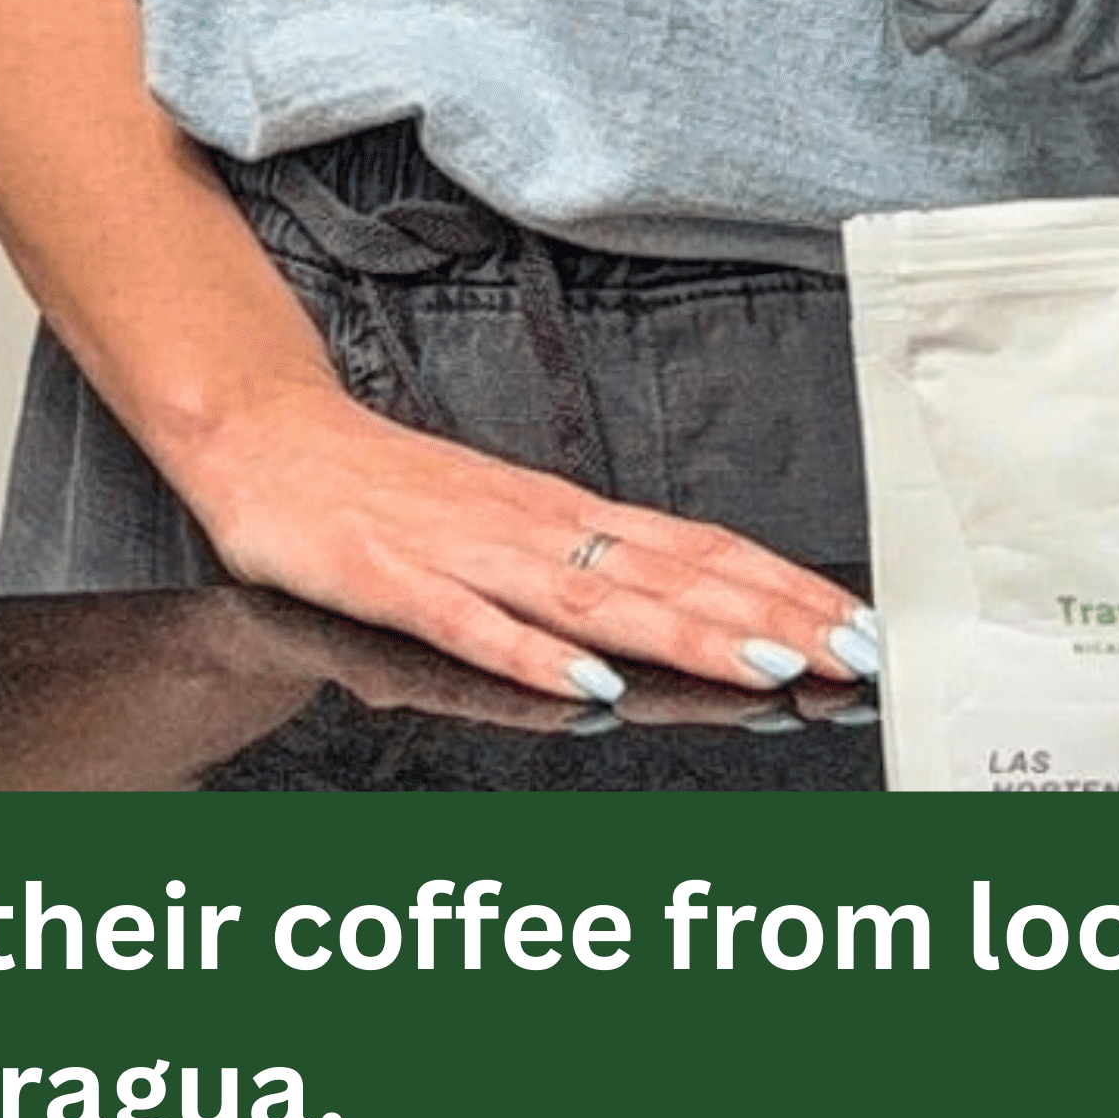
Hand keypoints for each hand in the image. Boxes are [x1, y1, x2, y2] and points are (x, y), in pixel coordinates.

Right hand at [183, 378, 877, 708]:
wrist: (262, 435)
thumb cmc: (382, 487)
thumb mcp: (497, 518)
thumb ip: (579, 563)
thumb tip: (680, 604)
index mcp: (557, 513)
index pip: (691, 547)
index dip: (778, 584)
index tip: (856, 621)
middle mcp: (526, 526)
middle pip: (665, 573)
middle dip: (767, 615)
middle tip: (853, 652)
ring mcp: (460, 551)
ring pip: (590, 596)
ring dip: (682, 632)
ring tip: (761, 662)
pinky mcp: (391, 578)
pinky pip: (469, 624)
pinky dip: (531, 655)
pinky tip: (582, 682)